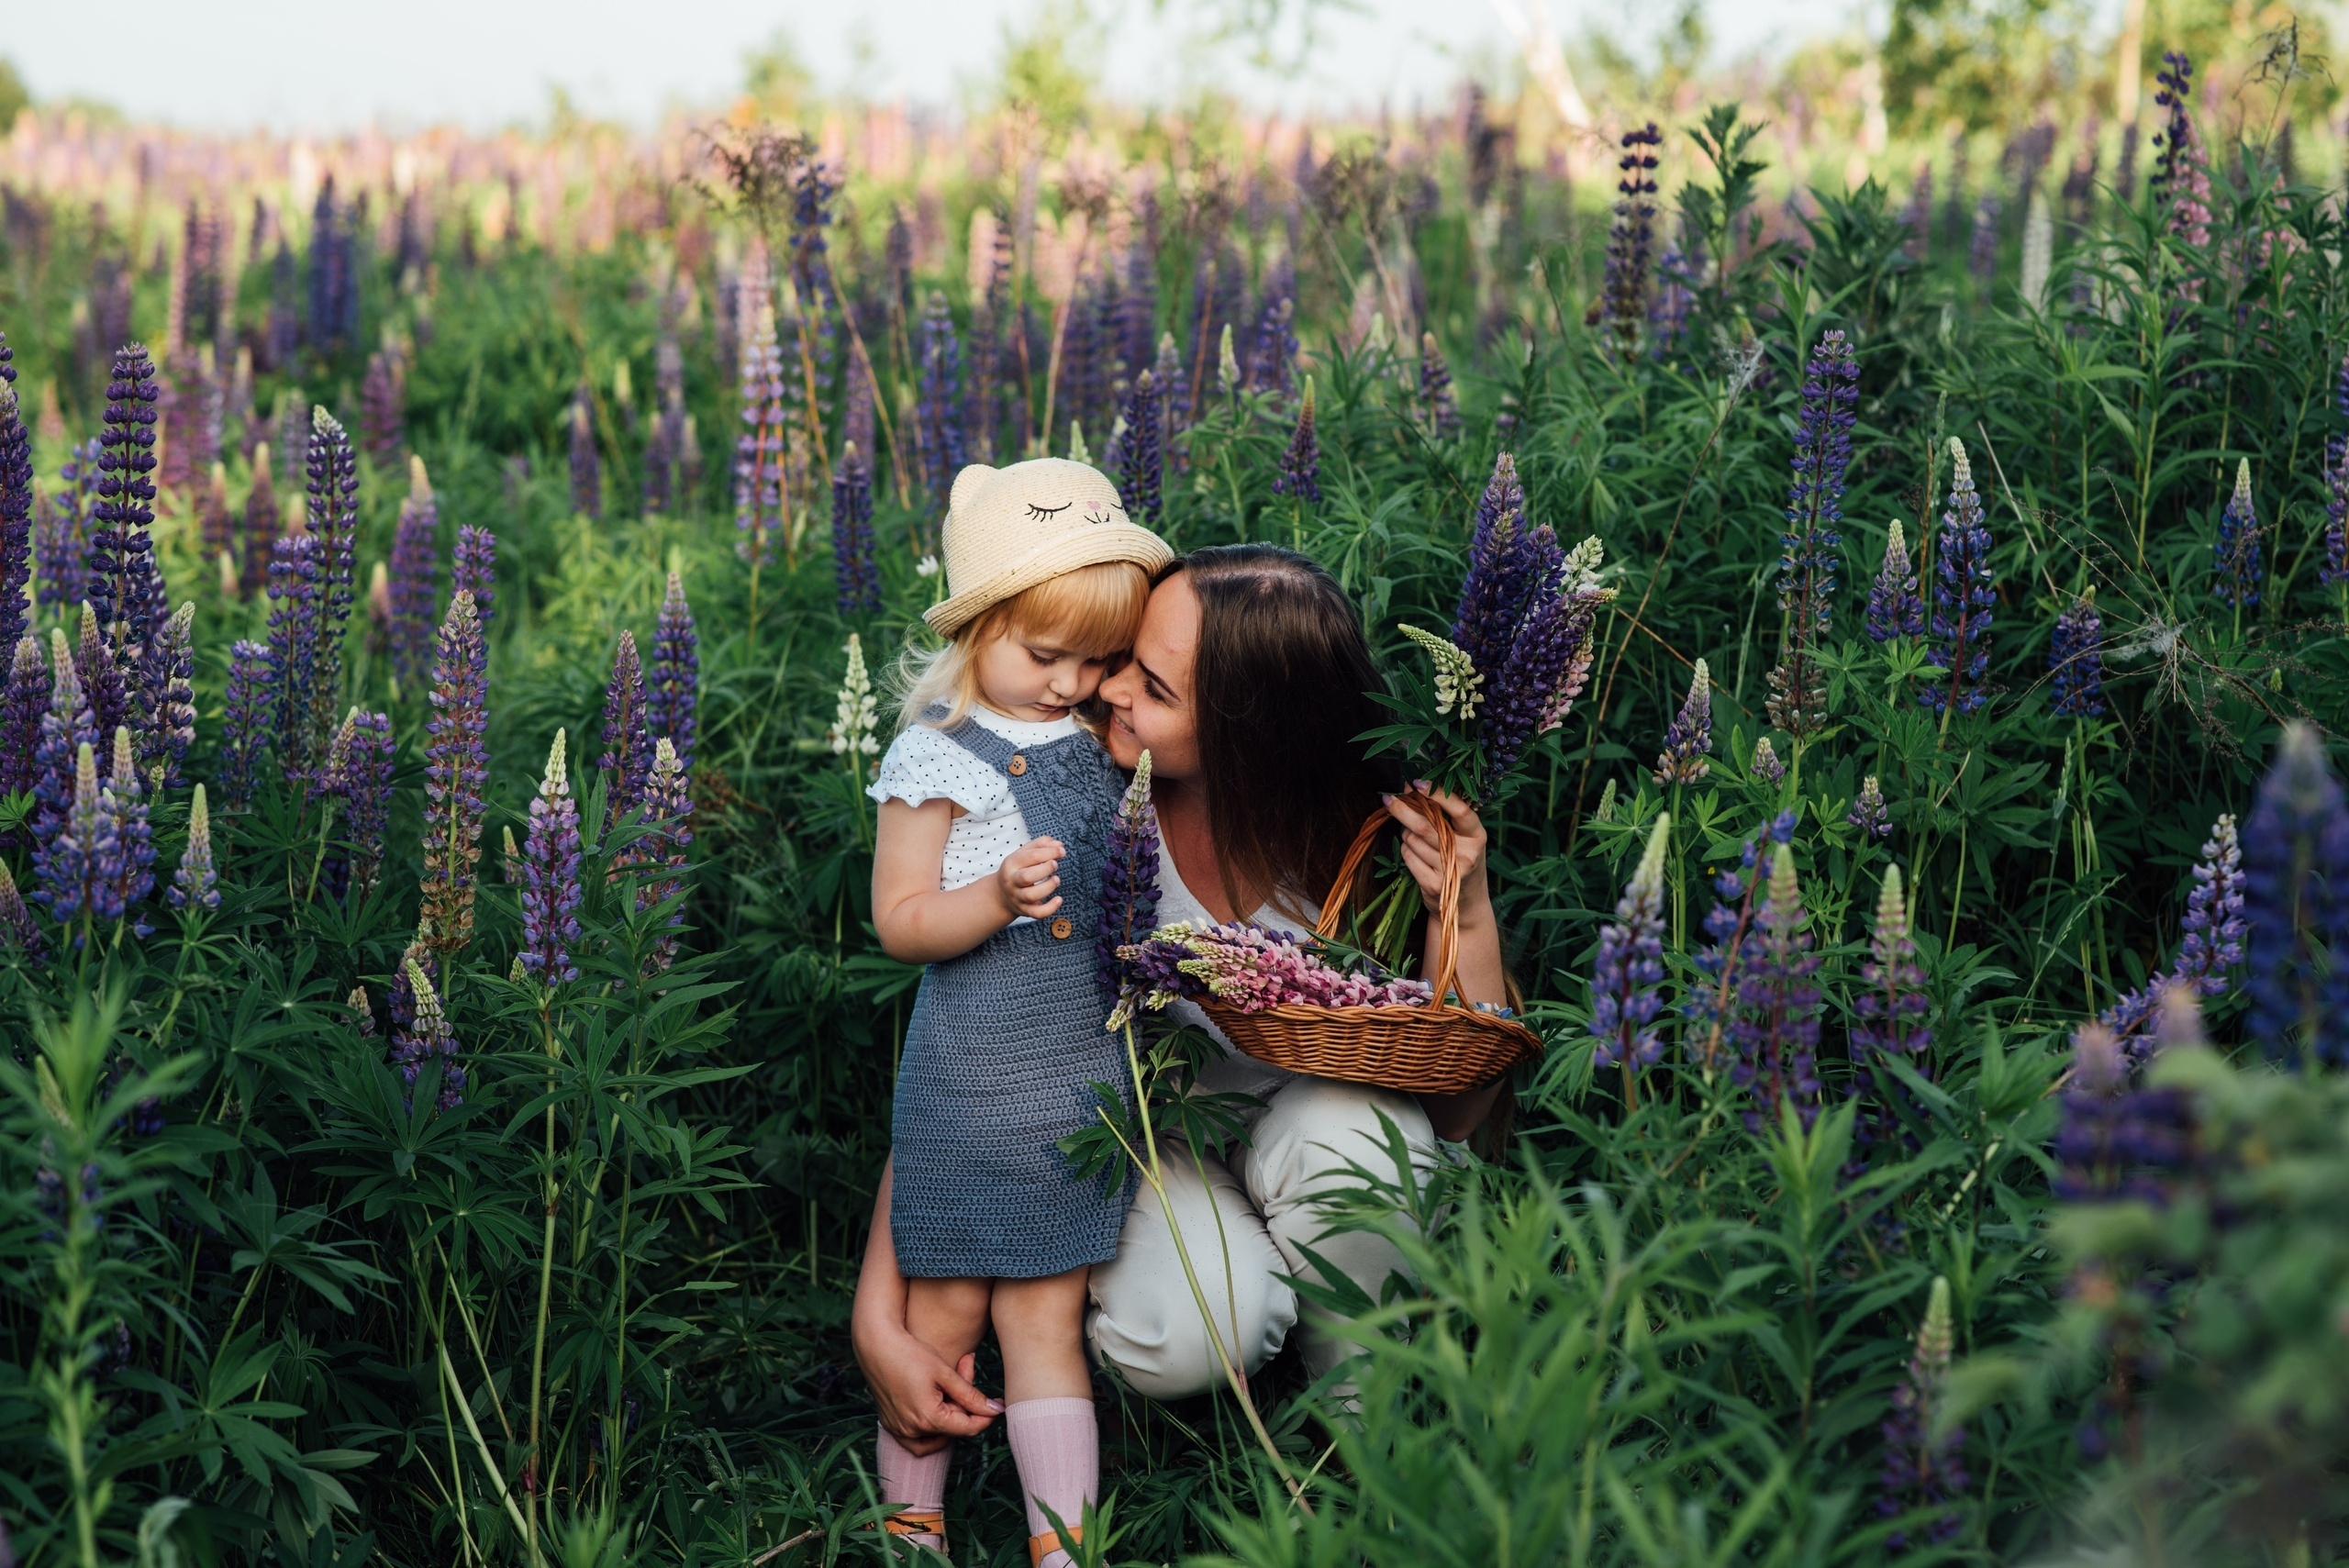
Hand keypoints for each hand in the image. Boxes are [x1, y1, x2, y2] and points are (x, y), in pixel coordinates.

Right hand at [852, 1318, 1002, 1451]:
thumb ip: (971, 1395)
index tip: (998, 1403)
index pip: (968, 1428)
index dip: (986, 1416)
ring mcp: (899, 1430)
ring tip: (949, 1387)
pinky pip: (917, 1439)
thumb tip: (996, 1409)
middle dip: (964, 1403)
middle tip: (965, 1366)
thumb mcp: (945, 1373)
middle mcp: (912, 1430)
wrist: (876, 1344)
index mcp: (928, 1418)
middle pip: (952, 1427)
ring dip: (949, 1416)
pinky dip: (930, 1428)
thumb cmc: (911, 1354)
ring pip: (937, 1435)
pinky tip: (936, 1405)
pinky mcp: (891, 1425)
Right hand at [995, 836, 1066, 919]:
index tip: (1062, 851)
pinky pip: (1037, 913)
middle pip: (1027, 877)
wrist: (1001, 895)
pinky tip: (1059, 899)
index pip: (1031, 856)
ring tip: (1056, 879)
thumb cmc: (1017, 869)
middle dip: (1046, 869)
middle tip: (1055, 865)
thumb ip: (1041, 845)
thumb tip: (1059, 844)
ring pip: (1031, 895)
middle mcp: (1012, 881)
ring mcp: (1018, 897)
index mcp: (1011, 864)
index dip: (1050, 852)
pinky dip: (1050, 908)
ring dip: (1048, 887)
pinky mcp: (1025, 910)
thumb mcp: (1023, 854)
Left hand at [1383, 783, 1491, 926]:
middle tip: (1388, 799)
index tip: (1417, 783)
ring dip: (1405, 833)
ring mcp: (1450, 871)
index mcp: (1478, 836)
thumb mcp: (1464, 838)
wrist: (1467, 904)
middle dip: (1403, 809)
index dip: (1438, 795)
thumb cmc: (1462, 861)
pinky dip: (1405, 850)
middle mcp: (1467, 853)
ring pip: (1413, 840)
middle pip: (1426, 825)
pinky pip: (1408, 856)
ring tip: (1414, 837)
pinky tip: (1414, 852)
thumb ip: (1445, 817)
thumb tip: (1411, 789)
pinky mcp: (1433, 885)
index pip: (1460, 810)